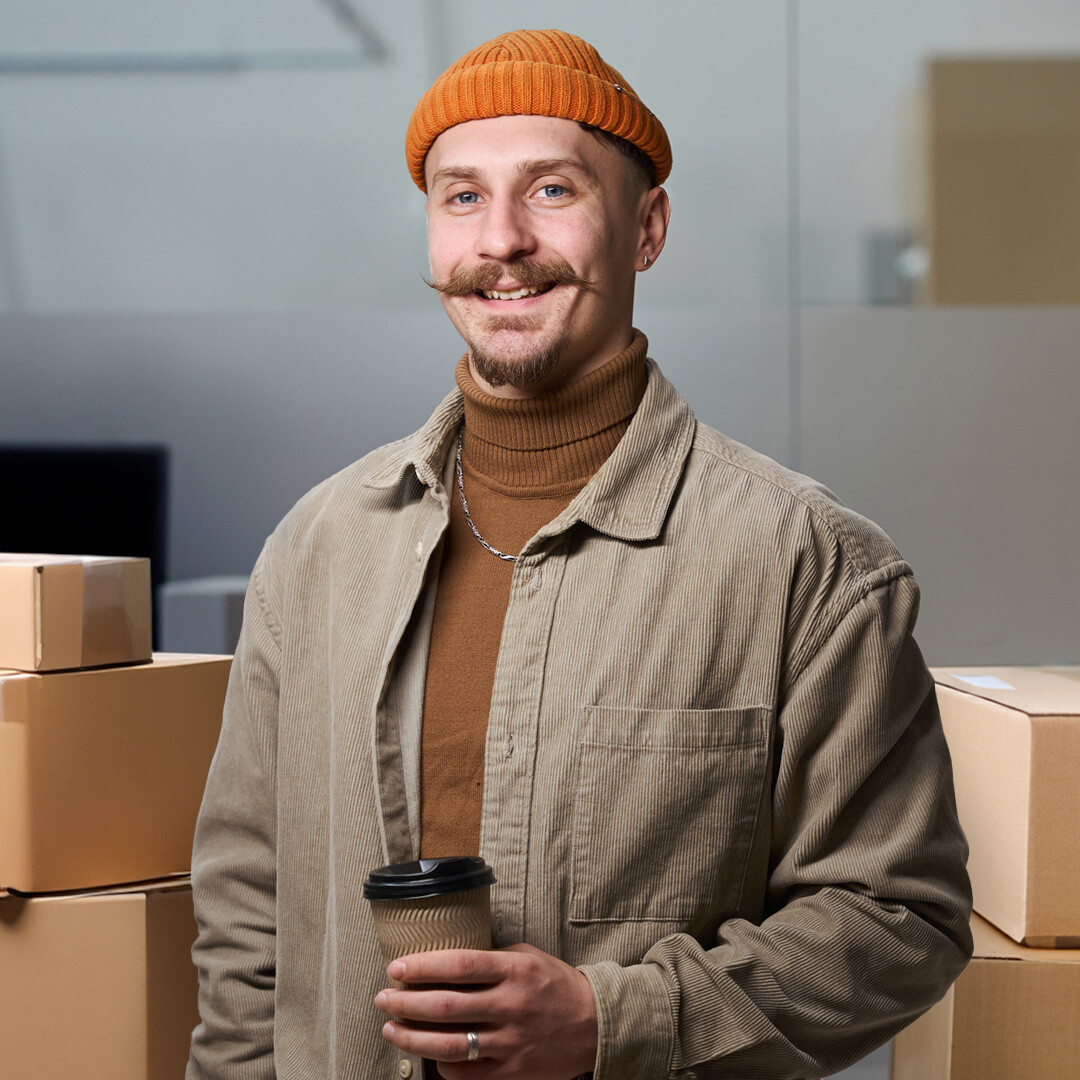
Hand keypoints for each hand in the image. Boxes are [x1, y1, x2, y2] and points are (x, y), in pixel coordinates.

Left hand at [374, 943, 597, 1078]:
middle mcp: (510, 1005)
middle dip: (406, 1002)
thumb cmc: (555, 984)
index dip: (423, 967)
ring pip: (450, 1044)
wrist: (594, 1023)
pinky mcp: (513, 1071)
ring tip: (391, 1030)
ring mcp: (511, 1042)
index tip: (397, 967)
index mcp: (513, 970)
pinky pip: (468, 1074)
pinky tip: (430, 1055)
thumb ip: (492, 957)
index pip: (459, 965)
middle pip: (446, 1005)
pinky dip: (443, 1066)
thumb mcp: (527, 956)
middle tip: (383, 998)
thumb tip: (448, 959)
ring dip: (413, 1038)